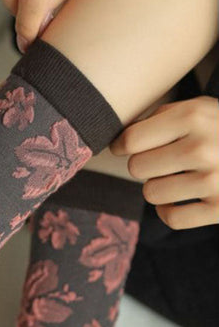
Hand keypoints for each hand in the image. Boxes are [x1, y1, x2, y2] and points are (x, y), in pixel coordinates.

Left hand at [110, 96, 218, 229]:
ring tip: (176, 178)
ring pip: (150, 192)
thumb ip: (159, 117)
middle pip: (137, 167)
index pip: (130, 140)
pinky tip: (180, 199)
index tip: (125, 147)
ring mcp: (213, 180)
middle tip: (163, 161)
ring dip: (158, 187)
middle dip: (145, 165)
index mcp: (194, 116)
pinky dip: (169, 211)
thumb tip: (117, 140)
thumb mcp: (200, 109)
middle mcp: (203, 147)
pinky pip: (169, 217)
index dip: (122, 145)